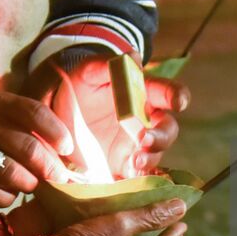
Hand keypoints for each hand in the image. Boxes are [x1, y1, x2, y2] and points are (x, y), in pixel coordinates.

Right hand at [0, 92, 75, 207]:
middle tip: (60, 176)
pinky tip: (10, 190)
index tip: (68, 148)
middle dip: (51, 167)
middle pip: (29, 149)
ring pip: (13, 175)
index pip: (35, 113)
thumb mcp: (4, 110)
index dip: (58, 132)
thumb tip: (68, 154)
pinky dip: (9, 197)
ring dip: (31, 183)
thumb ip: (33, 125)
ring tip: (33, 183)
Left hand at [29, 56, 188, 177]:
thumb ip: (108, 65)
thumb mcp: (87, 72)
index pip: (167, 92)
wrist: (57, 112)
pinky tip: (125, 180)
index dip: (177, 96)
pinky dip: (134, 180)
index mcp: (141, 94)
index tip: (179, 102)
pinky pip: (135, 176)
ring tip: (133, 163)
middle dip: (160, 136)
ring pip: (154, 155)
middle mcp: (144, 121)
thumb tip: (133, 56)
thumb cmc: (77, 85)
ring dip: (148, 159)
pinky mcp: (121, 166)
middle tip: (144, 140)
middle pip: (167, 130)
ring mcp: (134, 146)